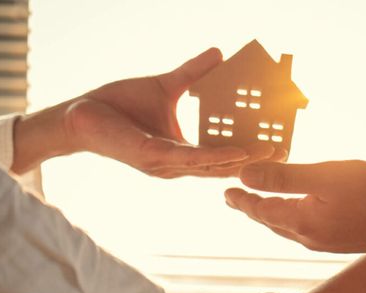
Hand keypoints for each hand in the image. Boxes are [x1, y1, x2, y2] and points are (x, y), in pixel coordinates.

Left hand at [13, 48, 285, 175]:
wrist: (81, 114)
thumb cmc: (119, 105)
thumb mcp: (166, 86)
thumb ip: (193, 74)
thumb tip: (219, 54)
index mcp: (181, 152)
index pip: (221, 153)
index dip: (248, 151)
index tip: (274, 143)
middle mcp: (177, 165)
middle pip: (222, 165)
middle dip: (253, 160)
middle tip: (283, 151)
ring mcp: (166, 165)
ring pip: (212, 165)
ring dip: (243, 160)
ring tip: (270, 152)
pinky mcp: (154, 157)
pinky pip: (191, 159)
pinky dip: (217, 156)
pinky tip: (238, 152)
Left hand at [225, 160, 365, 252]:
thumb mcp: (326, 177)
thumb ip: (284, 178)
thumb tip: (244, 175)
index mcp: (302, 224)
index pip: (261, 211)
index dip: (242, 200)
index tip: (224, 192)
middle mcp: (311, 238)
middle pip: (271, 222)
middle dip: (252, 209)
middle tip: (235, 199)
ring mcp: (328, 242)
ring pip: (289, 227)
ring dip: (271, 214)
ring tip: (261, 205)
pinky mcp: (343, 239)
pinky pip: (307, 228)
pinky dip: (292, 216)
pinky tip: (299, 211)